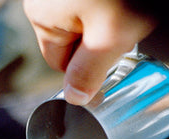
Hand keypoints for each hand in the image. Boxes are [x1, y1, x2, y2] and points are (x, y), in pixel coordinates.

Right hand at [23, 0, 156, 103]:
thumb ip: (90, 74)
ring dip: (106, 20)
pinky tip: (123, 2)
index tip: (111, 58)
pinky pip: (90, 4)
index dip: (86, 68)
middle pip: (71, 39)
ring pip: (84, 18)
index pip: (60, 64)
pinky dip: (108, 5)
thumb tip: (76, 99)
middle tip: (124, 26)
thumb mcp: (110, 37)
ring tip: (126, 7)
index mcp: (42, 16)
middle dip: (97, 40)